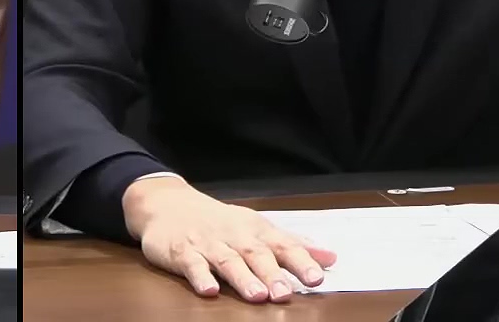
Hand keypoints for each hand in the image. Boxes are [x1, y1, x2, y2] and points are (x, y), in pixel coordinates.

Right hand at [123, 175, 336, 302]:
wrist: (167, 203)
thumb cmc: (219, 221)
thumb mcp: (256, 227)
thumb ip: (292, 244)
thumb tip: (331, 257)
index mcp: (255, 231)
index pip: (282, 245)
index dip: (300, 261)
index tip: (317, 277)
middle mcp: (234, 237)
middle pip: (255, 255)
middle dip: (272, 274)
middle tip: (285, 293)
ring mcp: (207, 244)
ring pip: (227, 261)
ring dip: (242, 278)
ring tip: (256, 295)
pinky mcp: (181, 252)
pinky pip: (191, 264)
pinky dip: (200, 276)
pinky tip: (209, 289)